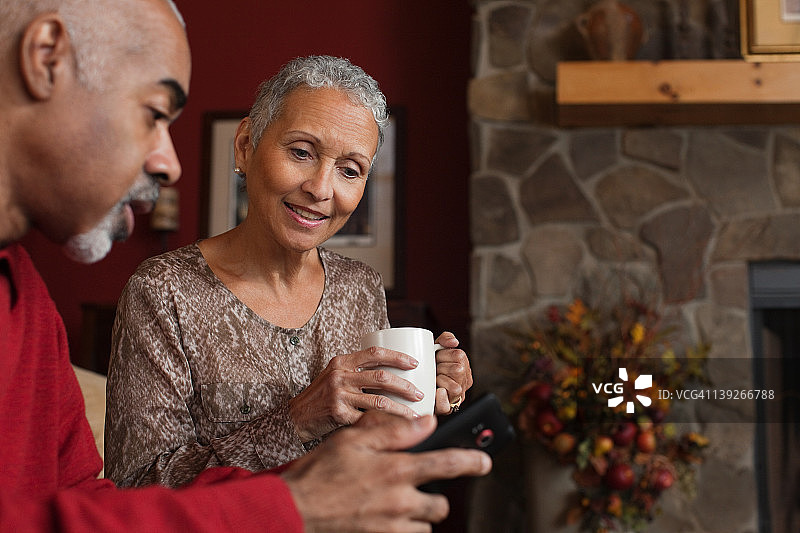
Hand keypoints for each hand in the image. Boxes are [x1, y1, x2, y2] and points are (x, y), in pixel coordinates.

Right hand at [281, 411, 491, 532]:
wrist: (295, 509)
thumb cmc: (321, 471)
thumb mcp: (354, 440)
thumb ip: (393, 431)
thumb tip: (427, 423)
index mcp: (396, 470)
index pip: (447, 465)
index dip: (472, 461)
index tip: (485, 461)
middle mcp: (400, 501)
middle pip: (440, 504)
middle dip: (436, 497)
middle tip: (418, 488)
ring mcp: (392, 525)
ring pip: (425, 524)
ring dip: (419, 515)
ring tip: (397, 503)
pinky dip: (405, 528)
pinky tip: (388, 517)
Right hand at [289, 347, 423, 441]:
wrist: (296, 417)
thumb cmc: (320, 396)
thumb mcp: (334, 375)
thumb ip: (356, 371)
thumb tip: (392, 372)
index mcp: (342, 362)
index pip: (375, 353)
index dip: (398, 356)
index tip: (414, 363)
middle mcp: (340, 376)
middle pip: (382, 377)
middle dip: (405, 386)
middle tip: (420, 393)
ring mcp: (339, 395)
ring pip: (380, 401)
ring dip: (402, 409)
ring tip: (415, 413)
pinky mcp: (339, 415)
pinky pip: (369, 419)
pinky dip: (386, 424)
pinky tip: (398, 428)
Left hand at [433, 332, 472, 414]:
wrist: (417, 390)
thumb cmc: (429, 368)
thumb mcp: (436, 350)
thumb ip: (445, 339)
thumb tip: (454, 341)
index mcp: (464, 366)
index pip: (458, 355)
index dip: (443, 355)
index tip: (436, 357)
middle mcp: (464, 382)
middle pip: (457, 370)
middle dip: (441, 367)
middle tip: (434, 369)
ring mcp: (458, 396)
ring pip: (455, 387)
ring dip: (441, 381)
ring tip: (434, 379)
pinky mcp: (448, 408)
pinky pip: (447, 405)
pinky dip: (441, 398)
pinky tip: (437, 391)